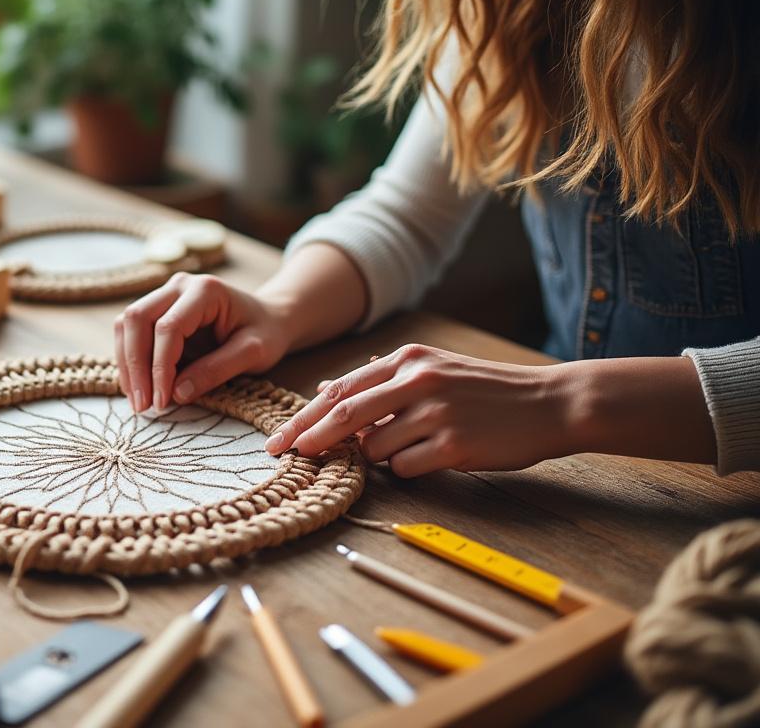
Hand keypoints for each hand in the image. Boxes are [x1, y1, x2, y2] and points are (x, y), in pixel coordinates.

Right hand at [114, 272, 293, 412]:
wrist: (269, 319)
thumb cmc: (266, 333)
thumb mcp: (253, 353)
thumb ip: (217, 370)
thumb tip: (176, 394)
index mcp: (205, 290)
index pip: (168, 327)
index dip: (159, 367)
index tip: (162, 402)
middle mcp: (179, 286)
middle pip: (137, 319)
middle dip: (135, 366)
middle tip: (143, 406)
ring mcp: (164, 295)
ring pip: (126, 324)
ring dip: (127, 365)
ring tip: (139, 401)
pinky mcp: (157, 311)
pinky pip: (130, 332)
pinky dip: (130, 361)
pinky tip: (138, 387)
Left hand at [265, 344, 580, 475]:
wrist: (550, 403)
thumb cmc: (486, 391)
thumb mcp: (432, 369)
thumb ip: (382, 382)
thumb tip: (325, 393)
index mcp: (408, 360)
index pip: (340, 390)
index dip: (304, 417)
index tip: (278, 438)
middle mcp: (417, 381)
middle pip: (344, 415)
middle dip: (310, 438)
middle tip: (285, 456)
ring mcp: (435, 413)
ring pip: (374, 448)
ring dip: (377, 457)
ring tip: (412, 446)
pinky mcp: (452, 445)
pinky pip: (403, 468)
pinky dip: (406, 468)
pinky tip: (433, 457)